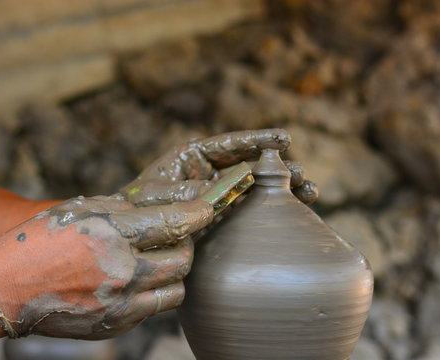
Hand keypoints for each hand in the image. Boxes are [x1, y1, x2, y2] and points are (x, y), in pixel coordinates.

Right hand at [0, 195, 212, 339]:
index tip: (207, 209)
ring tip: (157, 260)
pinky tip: (135, 282)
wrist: (6, 289)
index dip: (198, 214)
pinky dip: (153, 292)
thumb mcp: (83, 209)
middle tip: (176, 236)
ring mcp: (121, 304)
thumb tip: (167, 205)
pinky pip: (154, 309)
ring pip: (177, 288)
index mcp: (114, 236)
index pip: (174, 223)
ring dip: (174, 271)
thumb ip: (128, 208)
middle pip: (184, 259)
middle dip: (186, 243)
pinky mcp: (117, 325)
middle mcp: (123, 272)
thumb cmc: (42, 241)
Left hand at [121, 129, 317, 205]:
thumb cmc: (135, 210)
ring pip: (258, 186)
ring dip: (284, 188)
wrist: (130, 239)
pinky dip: (273, 209)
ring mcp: (219, 195)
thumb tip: (219, 192)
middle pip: (251, 164)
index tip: (284, 139)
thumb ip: (184, 193)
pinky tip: (295, 211)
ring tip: (309, 192)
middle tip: (300, 175)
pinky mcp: (224, 217)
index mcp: (193, 158)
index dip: (258, 140)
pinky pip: (252, 209)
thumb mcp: (154, 198)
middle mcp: (211, 173)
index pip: (230, 144)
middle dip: (279, 168)